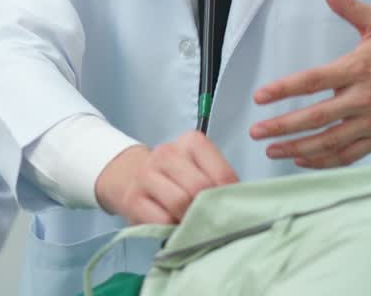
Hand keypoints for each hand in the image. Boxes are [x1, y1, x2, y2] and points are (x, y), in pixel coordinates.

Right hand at [94, 132, 237, 224]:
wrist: (131, 176)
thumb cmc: (176, 176)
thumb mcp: (200, 168)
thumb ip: (219, 182)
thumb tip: (239, 207)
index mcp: (191, 142)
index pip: (222, 174)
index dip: (230, 197)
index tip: (232, 209)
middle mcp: (166, 153)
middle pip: (199, 188)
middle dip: (209, 209)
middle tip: (213, 221)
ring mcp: (146, 175)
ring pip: (180, 203)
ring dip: (190, 219)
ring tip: (194, 224)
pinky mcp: (133, 199)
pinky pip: (162, 220)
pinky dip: (173, 228)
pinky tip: (175, 226)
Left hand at [250, 0, 370, 167]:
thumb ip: (348, 7)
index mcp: (356, 70)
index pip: (314, 81)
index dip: (285, 89)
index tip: (260, 96)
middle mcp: (361, 99)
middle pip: (315, 117)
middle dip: (282, 126)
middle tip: (256, 131)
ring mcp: (369, 122)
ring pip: (328, 141)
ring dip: (297, 148)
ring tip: (271, 149)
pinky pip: (347, 155)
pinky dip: (323, 161)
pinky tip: (300, 159)